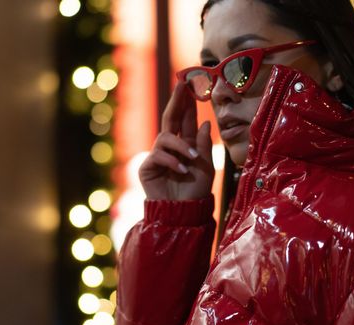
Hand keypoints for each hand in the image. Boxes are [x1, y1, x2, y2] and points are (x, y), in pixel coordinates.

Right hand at [139, 83, 213, 199]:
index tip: (190, 84)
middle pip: (171, 118)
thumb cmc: (196, 190)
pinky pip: (159, 155)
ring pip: (166, 137)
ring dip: (181, 146)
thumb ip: (204, 145)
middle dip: (177, 102)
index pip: (186, 119)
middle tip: (182, 85)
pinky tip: (182, 171)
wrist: (183, 211)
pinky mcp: (148, 166)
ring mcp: (158, 155)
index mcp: (186, 144)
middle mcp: (171, 146)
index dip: (187, 102)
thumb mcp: (206, 166)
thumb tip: (205, 122)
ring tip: (192, 159)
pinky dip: (172, 161)